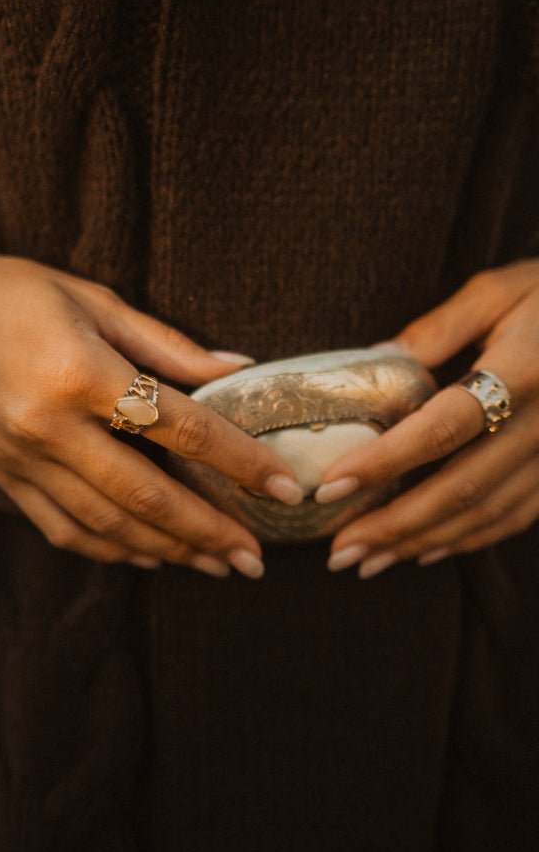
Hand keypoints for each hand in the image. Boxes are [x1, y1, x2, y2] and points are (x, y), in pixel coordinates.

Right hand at [0, 247, 304, 577]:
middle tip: (257, 559)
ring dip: (168, 551)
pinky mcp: (2, 477)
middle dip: (210, 532)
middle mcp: (50, 428)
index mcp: (81, 373)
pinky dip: (111, 550)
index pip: (180, 429)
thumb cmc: (8, 292)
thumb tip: (237, 367)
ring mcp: (22, 460)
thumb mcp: (91, 298)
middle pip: (147, 495)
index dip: (240, 462)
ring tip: (217, 566)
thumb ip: (166, 342)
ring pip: (107, 524)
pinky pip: (63, 528)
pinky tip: (150, 557)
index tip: (285, 487)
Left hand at [316, 260, 538, 576]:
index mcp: (522, 371)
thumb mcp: (499, 289)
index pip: (444, 427)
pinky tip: (424, 552)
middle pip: (462, 486)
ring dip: (422, 543)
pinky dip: (468, 540)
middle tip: (338, 551)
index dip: (386, 462)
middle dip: (394, 526)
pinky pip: (517, 515)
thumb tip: (373, 358)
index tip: (332, 485)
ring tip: (367, 561)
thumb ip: (438, 327)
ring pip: (487, 512)